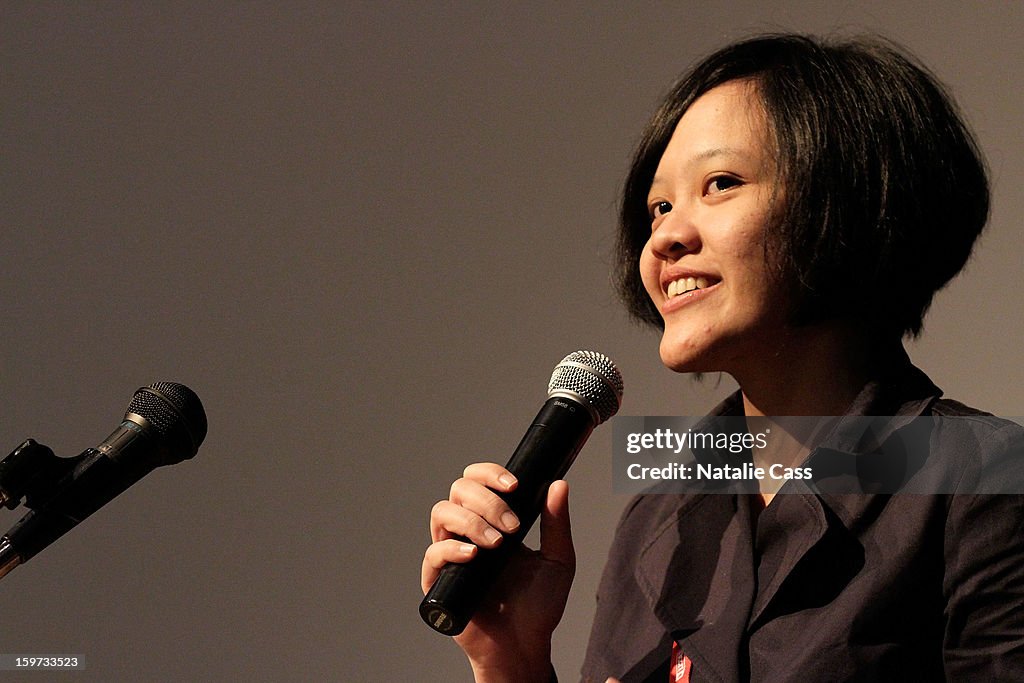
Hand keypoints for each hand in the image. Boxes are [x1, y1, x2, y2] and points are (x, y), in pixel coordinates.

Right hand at [422, 463, 575, 681]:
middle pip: (460, 489)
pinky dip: (452, 548)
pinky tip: (475, 556)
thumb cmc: (540, 605)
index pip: (479, 481)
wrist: (525, 645)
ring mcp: (452, 553)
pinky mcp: (439, 580)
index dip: (490, 474)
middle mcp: (469, 531)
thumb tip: (558, 484)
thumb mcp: (558, 560)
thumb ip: (556, 523)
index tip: (514, 485)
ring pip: (442, 512)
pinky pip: (433, 552)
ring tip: (497, 544)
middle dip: (487, 500)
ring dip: (471, 520)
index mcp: (494, 520)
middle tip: (512, 525)